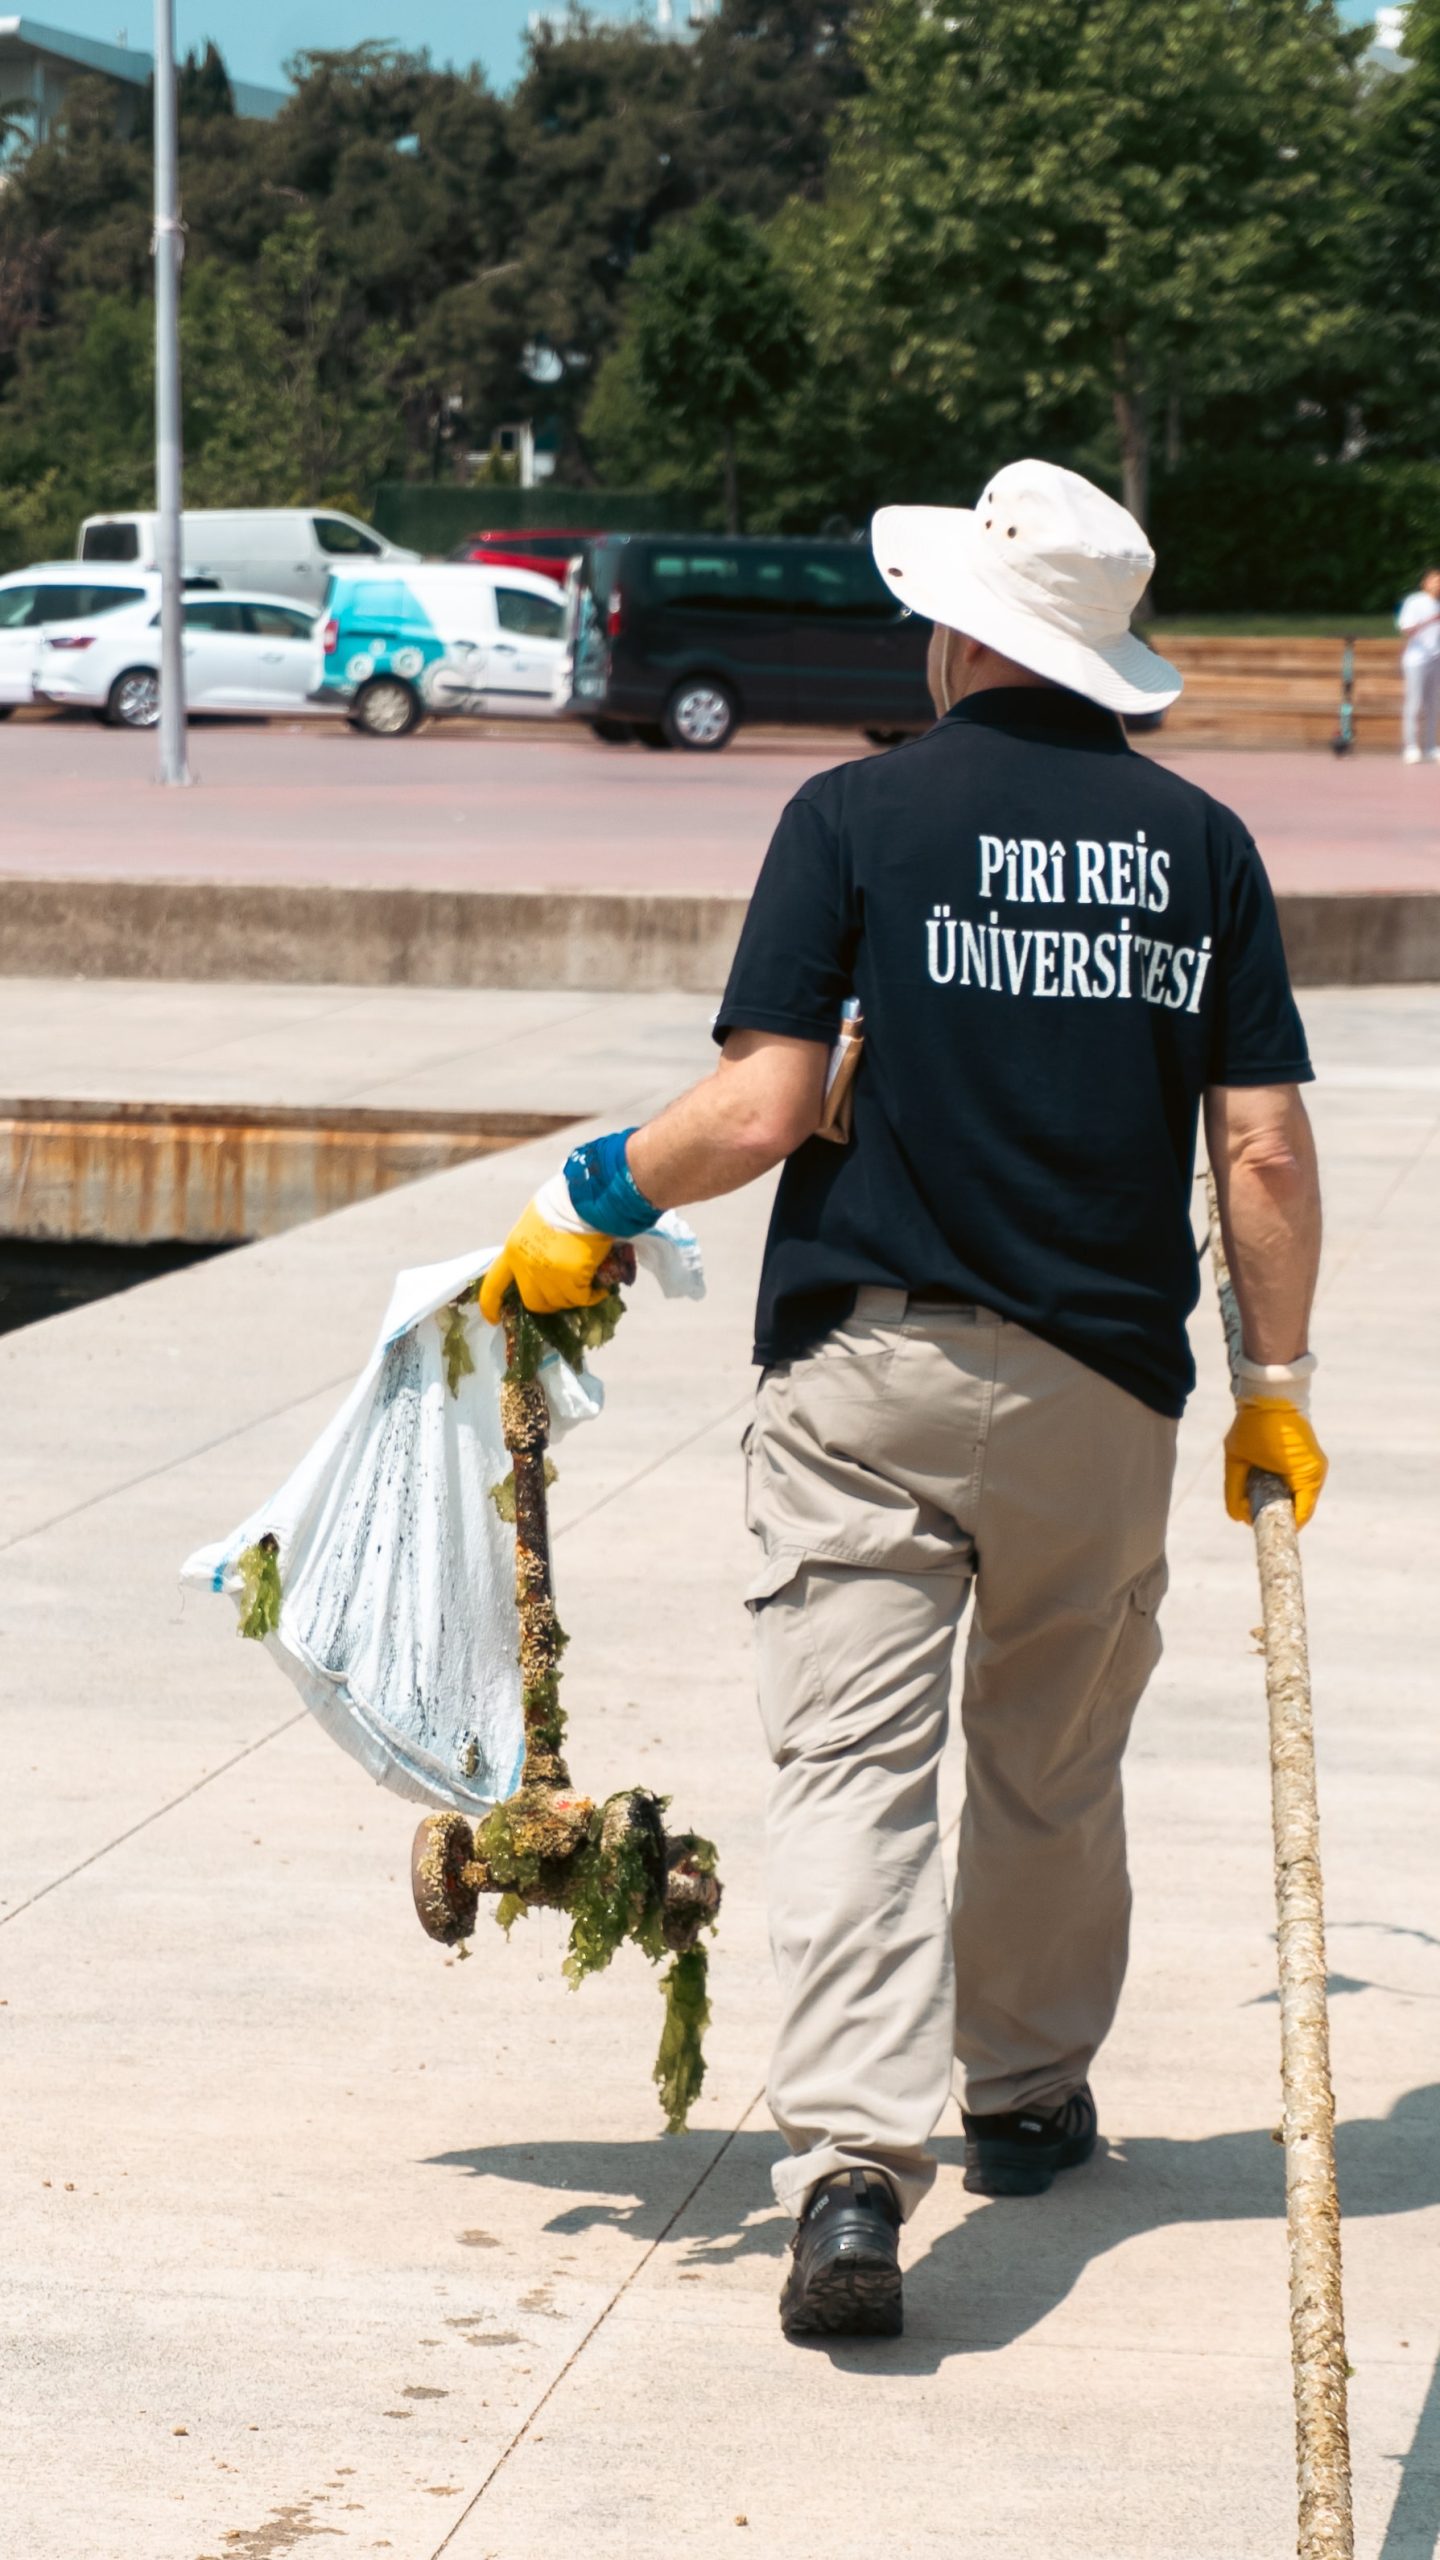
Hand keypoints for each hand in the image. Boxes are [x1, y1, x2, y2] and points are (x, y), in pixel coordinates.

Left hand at [478, 1201, 615, 1323]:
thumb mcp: (534, 1224)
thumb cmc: (563, 1204)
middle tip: (565, 1295)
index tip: (493, 1319)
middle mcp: (527, 1267)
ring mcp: (550, 1275)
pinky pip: (582, 1298)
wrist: (585, 1200)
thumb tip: (541, 1264)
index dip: (491, 1305)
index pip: (493, 1285)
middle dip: (549, 1303)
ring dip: (574, 1299)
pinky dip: (592, 1297)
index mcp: (513, 1250)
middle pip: (533, 1302)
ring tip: (588, 1287)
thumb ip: (532, 1246)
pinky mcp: (573, 1279)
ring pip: (560, 1302)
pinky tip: (600, 1290)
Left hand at [1224, 1397, 1327, 1529]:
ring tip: (1258, 1498)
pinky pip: (1302, 1483)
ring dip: (1282, 1500)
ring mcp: (1317, 1464)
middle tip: (1254, 1515)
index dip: (1281, 1527)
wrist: (1270, 1394)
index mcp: (1305, 1476)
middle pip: (1300, 1507)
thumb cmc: (1253, 1426)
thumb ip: (1234, 1490)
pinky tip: (1267, 1484)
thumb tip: (1238, 1517)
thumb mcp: (1237, 1459)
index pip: (1299, 1516)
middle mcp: (1317, 1472)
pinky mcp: (1313, 1457)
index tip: (1262, 1531)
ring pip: (1301, 1495)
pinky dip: (1286, 1488)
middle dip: (1278, 1513)